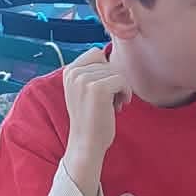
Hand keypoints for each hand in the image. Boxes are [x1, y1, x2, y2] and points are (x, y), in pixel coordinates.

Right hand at [61, 49, 129, 191]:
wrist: (86, 144)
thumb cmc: (91, 119)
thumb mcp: (84, 90)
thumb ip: (91, 72)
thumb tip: (106, 51)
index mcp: (69, 71)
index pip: (96, 53)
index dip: (106, 71)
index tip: (104, 91)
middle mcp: (73, 73)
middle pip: (108, 62)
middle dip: (114, 80)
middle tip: (110, 101)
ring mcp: (84, 80)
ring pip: (116, 71)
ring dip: (120, 88)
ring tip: (112, 105)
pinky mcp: (97, 88)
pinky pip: (122, 80)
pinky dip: (126, 93)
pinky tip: (118, 106)